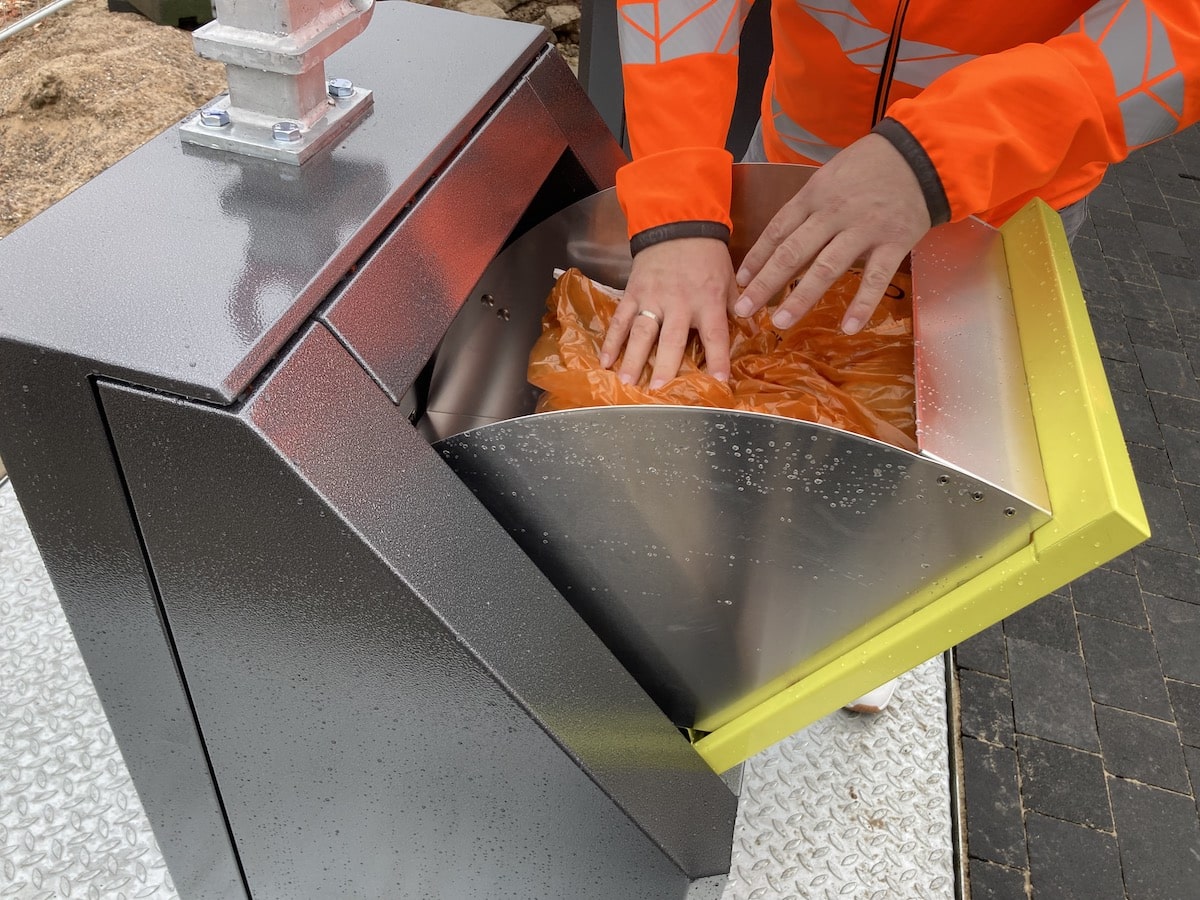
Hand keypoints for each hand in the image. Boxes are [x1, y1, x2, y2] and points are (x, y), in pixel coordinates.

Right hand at [599, 237, 736, 388]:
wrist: (678, 223)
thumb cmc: (708, 255)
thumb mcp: (730, 278)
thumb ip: (735, 306)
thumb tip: (752, 330)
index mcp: (708, 301)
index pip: (715, 335)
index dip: (718, 359)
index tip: (718, 382)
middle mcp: (679, 303)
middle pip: (671, 340)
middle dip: (666, 367)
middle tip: (659, 391)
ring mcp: (653, 299)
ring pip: (642, 333)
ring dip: (634, 359)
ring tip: (628, 382)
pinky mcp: (633, 293)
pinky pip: (621, 320)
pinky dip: (612, 340)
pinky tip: (606, 361)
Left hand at [733, 133, 931, 333]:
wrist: (920, 154)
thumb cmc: (870, 166)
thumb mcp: (829, 177)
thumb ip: (807, 207)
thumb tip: (780, 240)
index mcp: (814, 196)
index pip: (777, 231)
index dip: (757, 258)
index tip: (740, 281)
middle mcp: (834, 214)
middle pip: (793, 253)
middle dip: (765, 284)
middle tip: (743, 309)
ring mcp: (864, 230)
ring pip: (826, 269)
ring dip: (801, 298)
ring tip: (780, 322)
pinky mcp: (894, 243)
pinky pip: (875, 278)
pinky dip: (862, 305)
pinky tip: (848, 328)